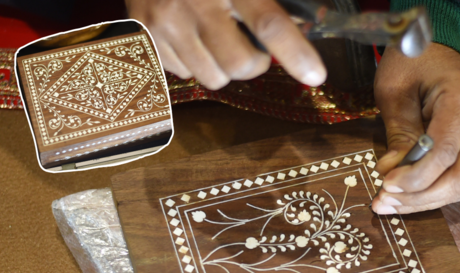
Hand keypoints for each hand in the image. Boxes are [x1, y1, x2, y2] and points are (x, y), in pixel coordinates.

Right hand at [126, 0, 326, 89]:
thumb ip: (273, 0)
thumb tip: (309, 20)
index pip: (268, 23)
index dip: (295, 52)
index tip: (315, 75)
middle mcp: (193, 4)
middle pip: (240, 65)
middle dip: (254, 63)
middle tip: (251, 47)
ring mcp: (164, 22)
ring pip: (212, 78)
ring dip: (223, 67)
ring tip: (215, 39)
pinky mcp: (144, 37)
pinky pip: (183, 74)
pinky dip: (194, 63)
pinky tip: (189, 37)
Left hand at [371, 43, 459, 214]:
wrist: (435, 47)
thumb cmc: (411, 61)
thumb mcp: (394, 92)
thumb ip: (398, 133)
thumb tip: (391, 173)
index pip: (445, 151)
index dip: (416, 176)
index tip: (386, 184)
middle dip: (421, 196)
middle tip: (384, 202)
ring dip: (424, 200)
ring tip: (388, 204)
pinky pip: (457, 176)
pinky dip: (430, 191)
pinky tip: (404, 197)